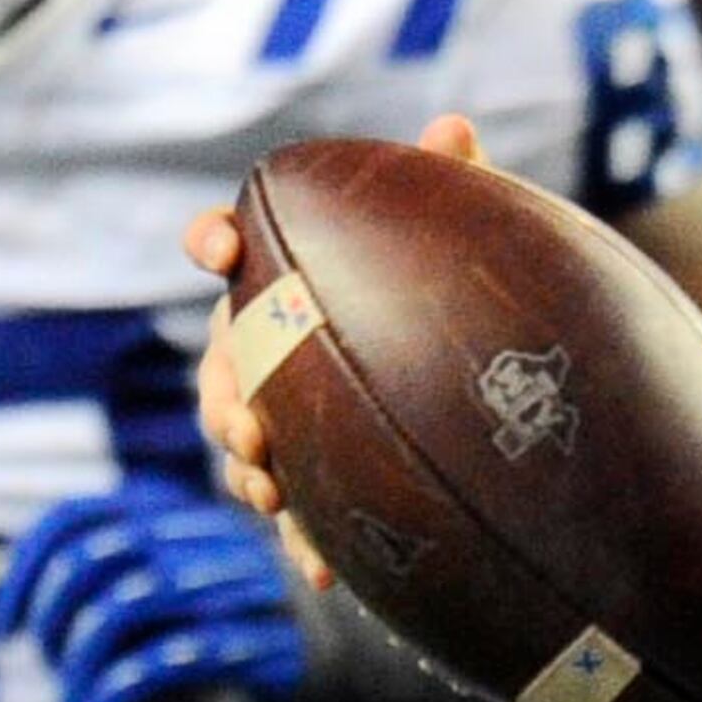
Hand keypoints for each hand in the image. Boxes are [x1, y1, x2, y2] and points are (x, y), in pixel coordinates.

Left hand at [0, 482, 305, 701]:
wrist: (359, 685)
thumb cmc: (241, 641)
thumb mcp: (166, 603)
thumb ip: (88, 582)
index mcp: (184, 519)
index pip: (80, 520)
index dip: (27, 571)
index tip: (5, 629)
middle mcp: (214, 544)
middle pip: (101, 559)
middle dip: (54, 617)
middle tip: (47, 665)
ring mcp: (246, 596)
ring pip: (132, 609)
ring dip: (83, 665)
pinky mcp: (270, 655)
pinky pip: (174, 666)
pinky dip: (119, 698)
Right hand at [185, 111, 488, 574]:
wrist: (485, 395)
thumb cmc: (455, 296)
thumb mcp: (459, 243)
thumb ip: (448, 188)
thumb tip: (452, 130)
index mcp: (290, 280)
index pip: (235, 248)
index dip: (215, 240)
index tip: (218, 245)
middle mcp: (275, 347)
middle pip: (222, 363)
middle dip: (222, 389)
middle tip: (245, 416)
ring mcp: (289, 418)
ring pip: (244, 444)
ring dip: (247, 468)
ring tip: (269, 485)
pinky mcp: (317, 485)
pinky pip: (298, 516)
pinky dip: (305, 542)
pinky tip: (324, 572)